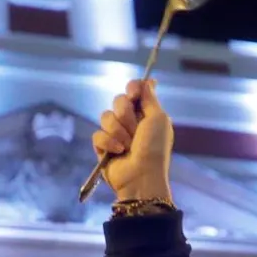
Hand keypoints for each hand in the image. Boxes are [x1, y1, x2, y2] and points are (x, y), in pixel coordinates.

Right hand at [92, 79, 173, 202]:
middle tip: (135, 128)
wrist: (142, 175)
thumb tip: (149, 81)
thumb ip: (150, 99)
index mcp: (146, 113)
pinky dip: (108, 142)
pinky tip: (118, 151)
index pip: (134, 90)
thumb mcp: (158, 119)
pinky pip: (98, 134)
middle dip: (125, 113)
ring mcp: (115, 133)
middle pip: (118, 100)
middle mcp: (130, 121)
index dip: (132, 88)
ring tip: (127, 145)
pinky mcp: (102, 146)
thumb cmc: (155, 148)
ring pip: (105, 116)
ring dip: (118, 130)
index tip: (134, 93)